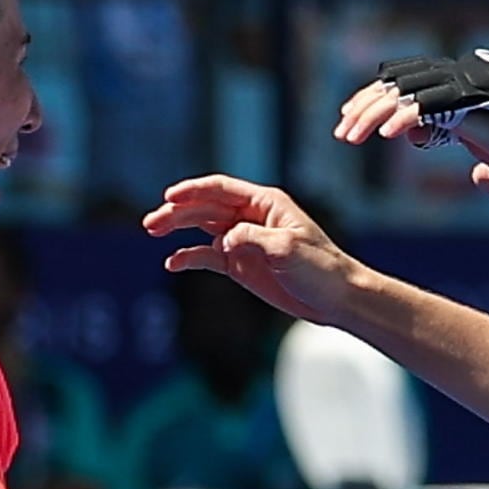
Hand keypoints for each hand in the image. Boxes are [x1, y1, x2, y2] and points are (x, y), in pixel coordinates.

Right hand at [146, 173, 365, 325]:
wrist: (336, 299)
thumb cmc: (321, 269)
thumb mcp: (288, 249)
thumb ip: (253, 238)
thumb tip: (224, 239)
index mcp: (266, 204)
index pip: (222, 189)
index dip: (193, 190)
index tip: (170, 196)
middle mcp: (251, 217)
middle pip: (205, 207)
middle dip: (177, 211)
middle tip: (151, 222)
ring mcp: (243, 240)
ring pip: (202, 228)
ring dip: (177, 228)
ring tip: (153, 231)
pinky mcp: (240, 264)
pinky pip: (208, 255)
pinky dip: (190, 256)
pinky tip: (173, 262)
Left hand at [333, 64, 488, 242]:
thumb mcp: (479, 147)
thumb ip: (449, 135)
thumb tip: (416, 136)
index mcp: (462, 90)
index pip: (408, 85)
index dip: (376, 100)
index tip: (351, 121)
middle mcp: (463, 82)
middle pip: (399, 84)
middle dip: (364, 106)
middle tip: (341, 130)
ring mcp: (468, 90)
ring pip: (406, 94)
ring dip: (373, 115)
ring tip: (351, 137)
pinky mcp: (474, 105)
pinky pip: (429, 109)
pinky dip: (404, 120)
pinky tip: (386, 137)